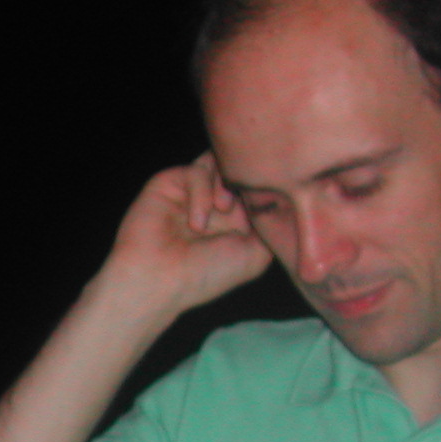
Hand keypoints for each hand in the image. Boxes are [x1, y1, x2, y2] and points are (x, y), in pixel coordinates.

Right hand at [99, 153, 272, 319]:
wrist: (158, 280)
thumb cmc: (206, 275)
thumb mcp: (256, 255)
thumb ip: (271, 222)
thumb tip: (282, 194)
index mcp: (235, 219)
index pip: (257, 185)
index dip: (268, 188)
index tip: (272, 202)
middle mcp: (214, 202)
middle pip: (240, 168)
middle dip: (248, 182)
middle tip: (245, 205)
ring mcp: (191, 191)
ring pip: (219, 161)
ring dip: (226, 183)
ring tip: (223, 209)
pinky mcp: (169, 182)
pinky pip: (196, 171)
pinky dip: (202, 194)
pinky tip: (197, 223)